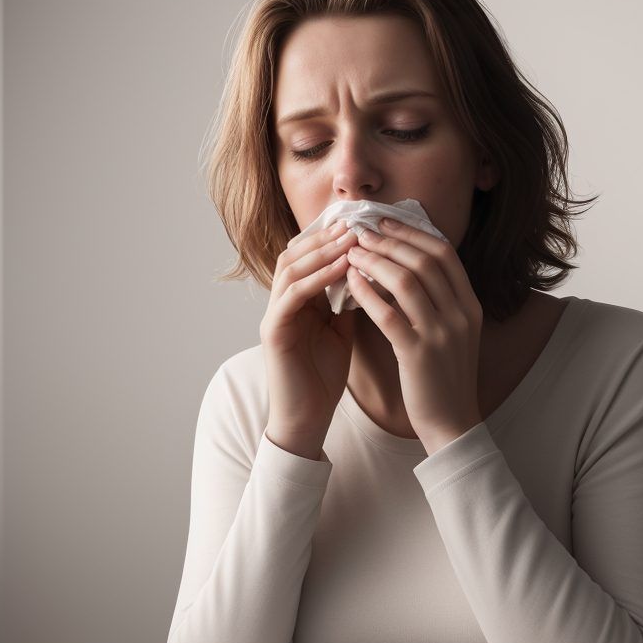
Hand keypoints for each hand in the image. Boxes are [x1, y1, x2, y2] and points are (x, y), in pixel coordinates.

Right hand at [259, 220, 360, 457]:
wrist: (307, 420)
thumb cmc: (324, 377)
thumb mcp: (340, 331)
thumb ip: (347, 301)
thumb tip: (368, 271)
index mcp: (296, 301)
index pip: (306, 256)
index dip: (330, 237)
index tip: (361, 223)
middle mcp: (280, 303)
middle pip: (294, 254)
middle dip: (325, 236)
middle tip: (355, 222)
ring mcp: (273, 316)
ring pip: (290, 268)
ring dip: (321, 251)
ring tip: (351, 238)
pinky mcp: (273, 333)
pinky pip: (292, 295)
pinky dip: (316, 278)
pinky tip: (341, 268)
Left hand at [345, 218, 483, 453]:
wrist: (452, 422)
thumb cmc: (444, 376)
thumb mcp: (453, 332)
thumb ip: (439, 300)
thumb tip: (407, 264)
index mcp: (471, 305)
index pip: (444, 253)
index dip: (413, 232)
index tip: (386, 221)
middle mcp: (461, 314)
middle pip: (425, 260)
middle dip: (390, 240)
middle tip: (362, 230)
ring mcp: (441, 334)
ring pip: (406, 281)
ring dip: (375, 261)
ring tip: (351, 252)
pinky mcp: (418, 354)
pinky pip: (388, 314)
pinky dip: (366, 293)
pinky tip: (349, 283)